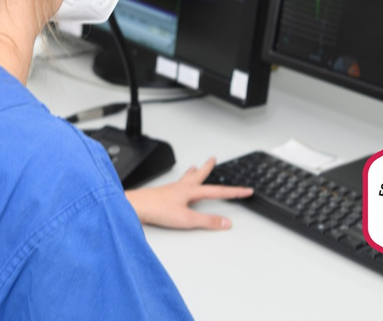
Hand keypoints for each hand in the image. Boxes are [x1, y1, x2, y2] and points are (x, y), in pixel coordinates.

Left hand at [125, 157, 252, 229]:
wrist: (136, 207)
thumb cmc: (157, 210)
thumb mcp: (187, 219)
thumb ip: (208, 221)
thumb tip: (226, 222)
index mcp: (190, 191)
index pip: (217, 191)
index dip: (234, 192)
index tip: (246, 190)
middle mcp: (181, 187)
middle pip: (200, 176)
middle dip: (209, 169)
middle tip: (214, 159)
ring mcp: (171, 190)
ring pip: (187, 178)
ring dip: (194, 172)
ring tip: (197, 166)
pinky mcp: (162, 194)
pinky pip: (177, 184)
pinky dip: (182, 180)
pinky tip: (177, 185)